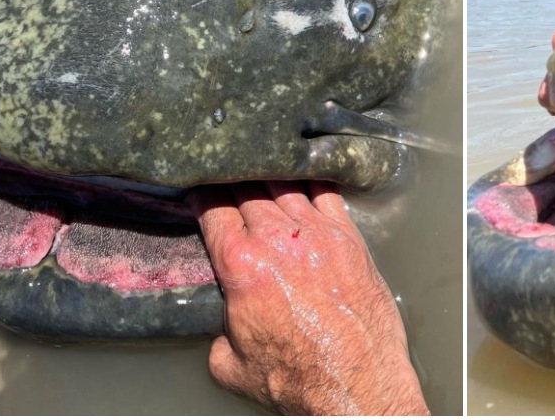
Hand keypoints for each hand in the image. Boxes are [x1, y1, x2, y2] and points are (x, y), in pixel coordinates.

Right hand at [188, 181, 427, 415]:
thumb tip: (221, 320)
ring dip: (269, 177)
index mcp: (241, 266)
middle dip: (233, 181)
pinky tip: (303, 175)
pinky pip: (326, 192)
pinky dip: (310, 180)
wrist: (354, 382)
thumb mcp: (230, 364)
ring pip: (285, 185)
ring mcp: (316, 233)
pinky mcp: (348, 236)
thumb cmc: (297, 377)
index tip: (199, 189)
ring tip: (262, 171)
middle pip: (247, 189)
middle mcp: (277, 240)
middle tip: (228, 177)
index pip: (212, 209)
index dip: (202, 194)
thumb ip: (217, 331)